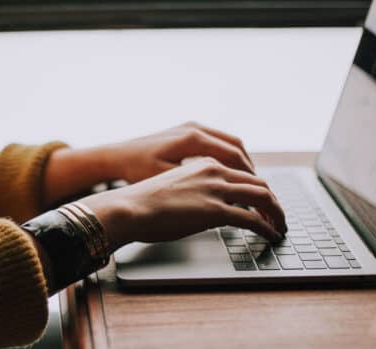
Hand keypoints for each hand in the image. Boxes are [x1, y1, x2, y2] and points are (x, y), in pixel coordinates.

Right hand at [78, 158, 285, 250]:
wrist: (129, 207)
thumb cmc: (143, 202)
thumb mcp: (173, 187)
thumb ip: (195, 191)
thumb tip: (203, 208)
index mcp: (204, 163)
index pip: (242, 173)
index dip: (258, 189)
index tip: (263, 202)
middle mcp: (215, 171)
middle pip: (258, 183)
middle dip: (273, 201)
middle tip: (278, 216)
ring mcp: (216, 190)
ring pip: (262, 197)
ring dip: (276, 213)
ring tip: (280, 227)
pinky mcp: (215, 211)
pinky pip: (252, 219)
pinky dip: (267, 227)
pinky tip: (271, 235)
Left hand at [104, 121, 253, 183]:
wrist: (116, 156)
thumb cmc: (136, 170)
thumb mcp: (167, 180)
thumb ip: (197, 185)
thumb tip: (225, 195)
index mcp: (192, 139)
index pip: (233, 155)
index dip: (248, 176)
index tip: (257, 192)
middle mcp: (195, 128)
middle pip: (236, 147)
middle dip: (249, 169)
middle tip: (259, 189)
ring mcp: (191, 127)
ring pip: (228, 143)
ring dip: (240, 162)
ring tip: (248, 183)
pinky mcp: (186, 131)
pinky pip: (217, 142)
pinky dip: (228, 157)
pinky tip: (228, 174)